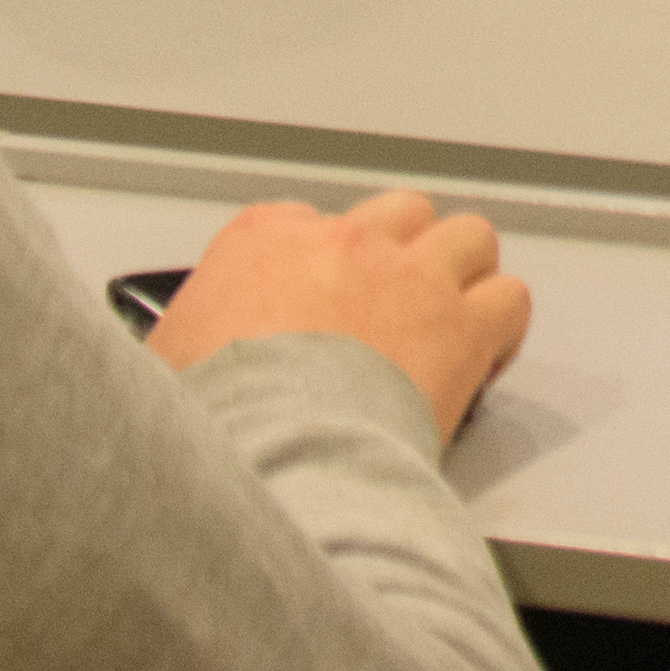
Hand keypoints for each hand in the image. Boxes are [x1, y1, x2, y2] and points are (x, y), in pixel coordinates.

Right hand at [144, 188, 532, 448]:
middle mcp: (344, 243)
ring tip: (452, 315)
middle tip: (397, 304)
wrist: (272, 455)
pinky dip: (502, 325)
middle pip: (398, 215)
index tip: (322, 298)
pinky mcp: (460, 324)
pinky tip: (487, 353)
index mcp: (264, 241)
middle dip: (402, 254)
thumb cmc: (216, 420)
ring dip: (462, 275)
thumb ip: (180, 345)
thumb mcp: (162, 366)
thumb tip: (168, 370)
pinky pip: (507, 299)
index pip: (306, 222)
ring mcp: (409, 277)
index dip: (323, 263)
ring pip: (467, 238)